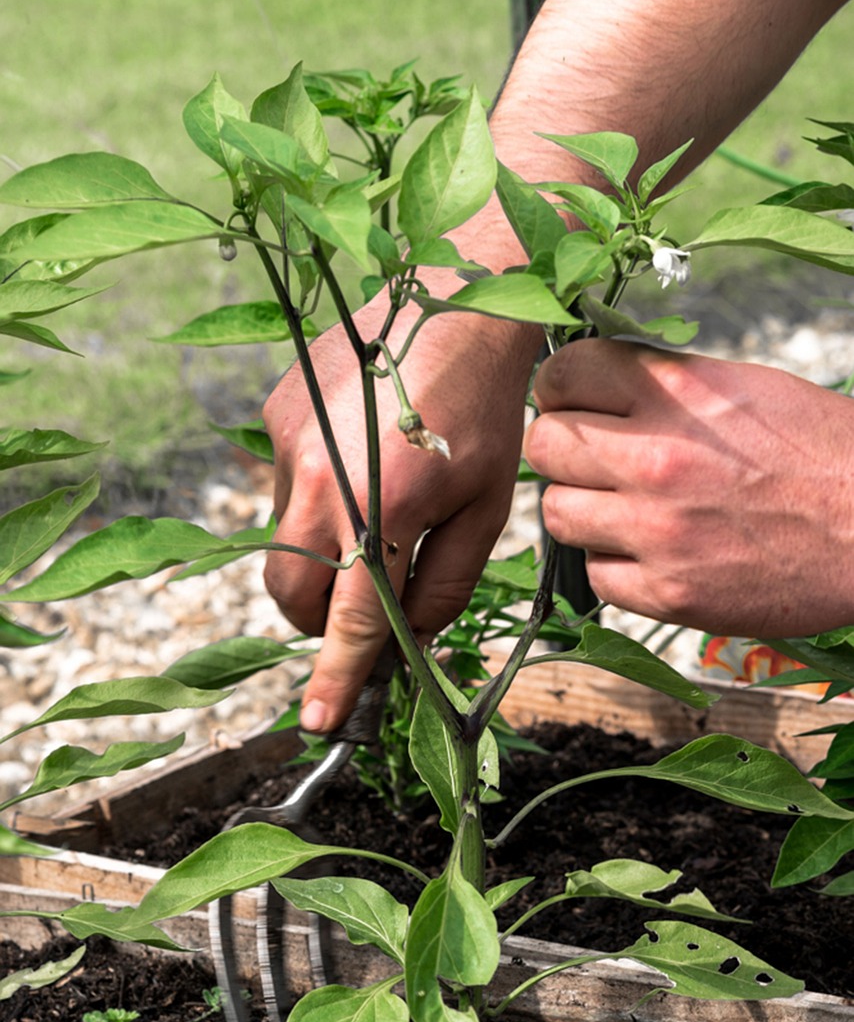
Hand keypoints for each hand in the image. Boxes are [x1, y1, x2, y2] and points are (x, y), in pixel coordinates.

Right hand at [264, 284, 538, 731]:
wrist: (455, 297)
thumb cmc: (487, 406)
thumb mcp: (487, 506)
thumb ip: (446, 582)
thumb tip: (411, 634)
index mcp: (382, 505)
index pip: (351, 619)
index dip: (335, 678)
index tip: (318, 723)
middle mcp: (319, 477)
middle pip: (292, 594)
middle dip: (322, 622)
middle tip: (368, 612)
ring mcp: (287, 443)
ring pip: (282, 545)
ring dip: (320, 560)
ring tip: (374, 518)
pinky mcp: (274, 415)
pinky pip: (281, 490)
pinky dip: (315, 503)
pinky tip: (359, 464)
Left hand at [524, 338, 853, 637]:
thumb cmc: (822, 453)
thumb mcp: (743, 388)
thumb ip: (662, 386)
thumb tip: (597, 388)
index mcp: (678, 392)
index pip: (563, 373)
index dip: (563, 389)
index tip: (577, 403)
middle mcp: (657, 457)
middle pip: (544, 445)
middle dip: (562, 449)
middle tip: (593, 460)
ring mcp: (658, 529)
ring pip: (556, 513)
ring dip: (582, 510)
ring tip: (624, 509)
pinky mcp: (670, 592)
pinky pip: (596, 575)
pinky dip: (616, 565)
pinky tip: (652, 553)